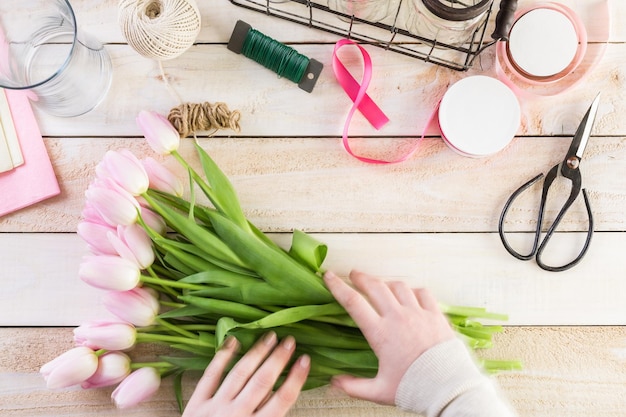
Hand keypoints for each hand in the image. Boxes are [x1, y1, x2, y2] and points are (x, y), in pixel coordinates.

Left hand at [182, 332, 309, 416]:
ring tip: (270, 336)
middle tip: (290, 340)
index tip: (305, 360)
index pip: (282, 399)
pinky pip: (210, 376)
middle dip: (278, 359)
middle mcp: (237, 415)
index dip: (296, 378)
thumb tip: (281, 396)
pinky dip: (222, 357)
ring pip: (239, 374)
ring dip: (256, 353)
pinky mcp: (196, 404)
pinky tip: (234, 341)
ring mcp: (215, 408)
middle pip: (262, 381)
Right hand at [324, 270, 454, 404]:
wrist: (448, 388)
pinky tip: (409, 294)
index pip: (353, 303)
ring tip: (380, 285)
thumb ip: (354, 386)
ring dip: (386, 283)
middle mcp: (398, 318)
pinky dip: (412, 290)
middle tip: (353, 274)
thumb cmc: (414, 388)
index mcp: (381, 333)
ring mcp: (418, 314)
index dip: (338, 286)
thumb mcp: (379, 391)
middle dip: (361, 277)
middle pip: (375, 287)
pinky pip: (422, 293)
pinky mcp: (435, 315)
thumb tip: (334, 382)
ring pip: (398, 286)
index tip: (328, 276)